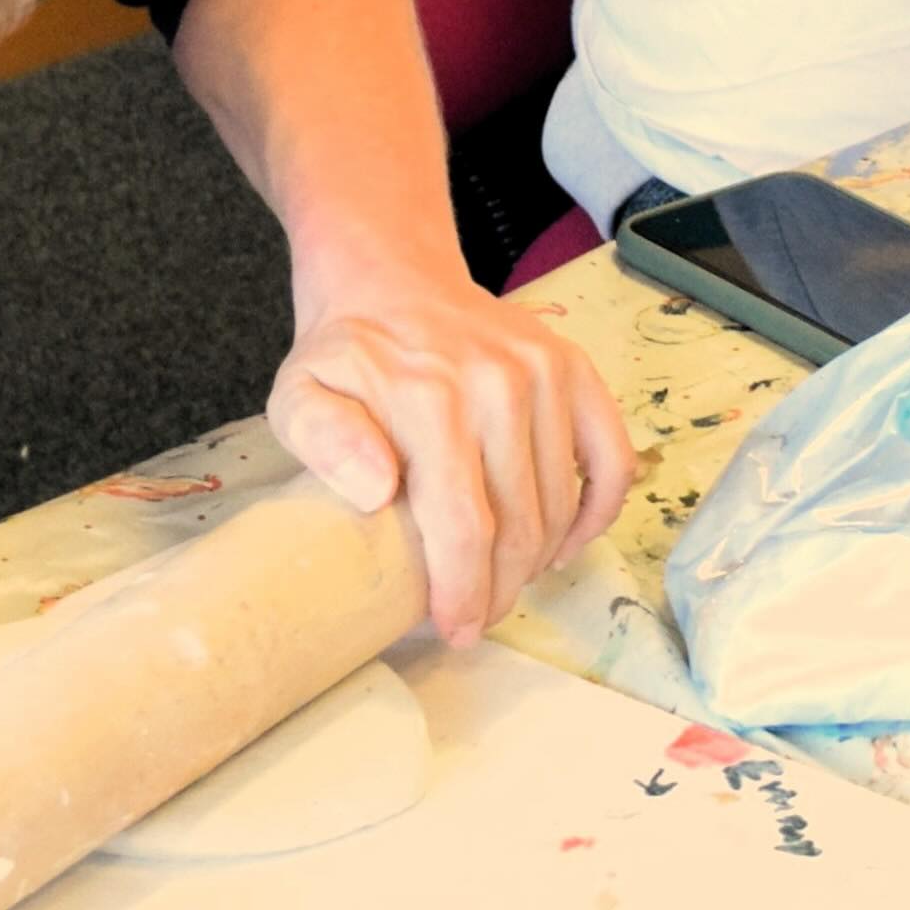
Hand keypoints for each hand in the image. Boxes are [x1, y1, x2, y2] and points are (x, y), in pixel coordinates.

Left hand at [270, 272, 637, 642]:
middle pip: (519, 524)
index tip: (456, 631)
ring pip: (561, 503)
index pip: (462, 523)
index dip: (463, 592)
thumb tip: (375, 491)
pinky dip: (596, 513)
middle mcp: (499, 381)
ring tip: (506, 583)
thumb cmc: (345, 355)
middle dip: (500, 591)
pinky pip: (612, 459)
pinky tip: (563, 544)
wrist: (391, 279)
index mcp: (429, 396)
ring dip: (539, 561)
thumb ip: (321, 440)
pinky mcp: (575, 369)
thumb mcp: (298, 394)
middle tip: (477, 618)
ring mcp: (546, 372)